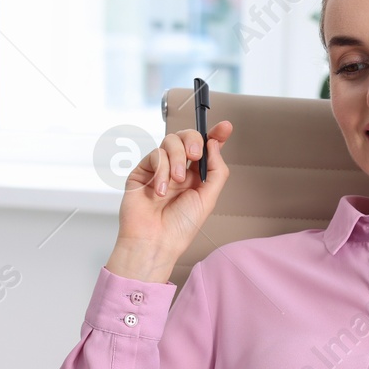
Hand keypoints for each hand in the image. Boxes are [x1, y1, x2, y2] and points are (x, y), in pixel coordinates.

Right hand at [105, 121, 233, 282]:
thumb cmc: (180, 226)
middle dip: (193, 140)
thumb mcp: (208, 198)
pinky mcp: (143, 171)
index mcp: (196, 177)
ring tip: (176, 181)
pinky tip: (160, 190)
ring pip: (170, 142)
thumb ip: (216, 170)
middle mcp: (178, 169)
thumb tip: (214, 143)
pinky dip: (161, 170)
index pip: (206, 149)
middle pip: (187, 138)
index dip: (215, 135)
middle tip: (195, 155)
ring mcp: (160, 168)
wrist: (155, 241)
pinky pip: (155, 155)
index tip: (225, 127)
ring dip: (176, 159)